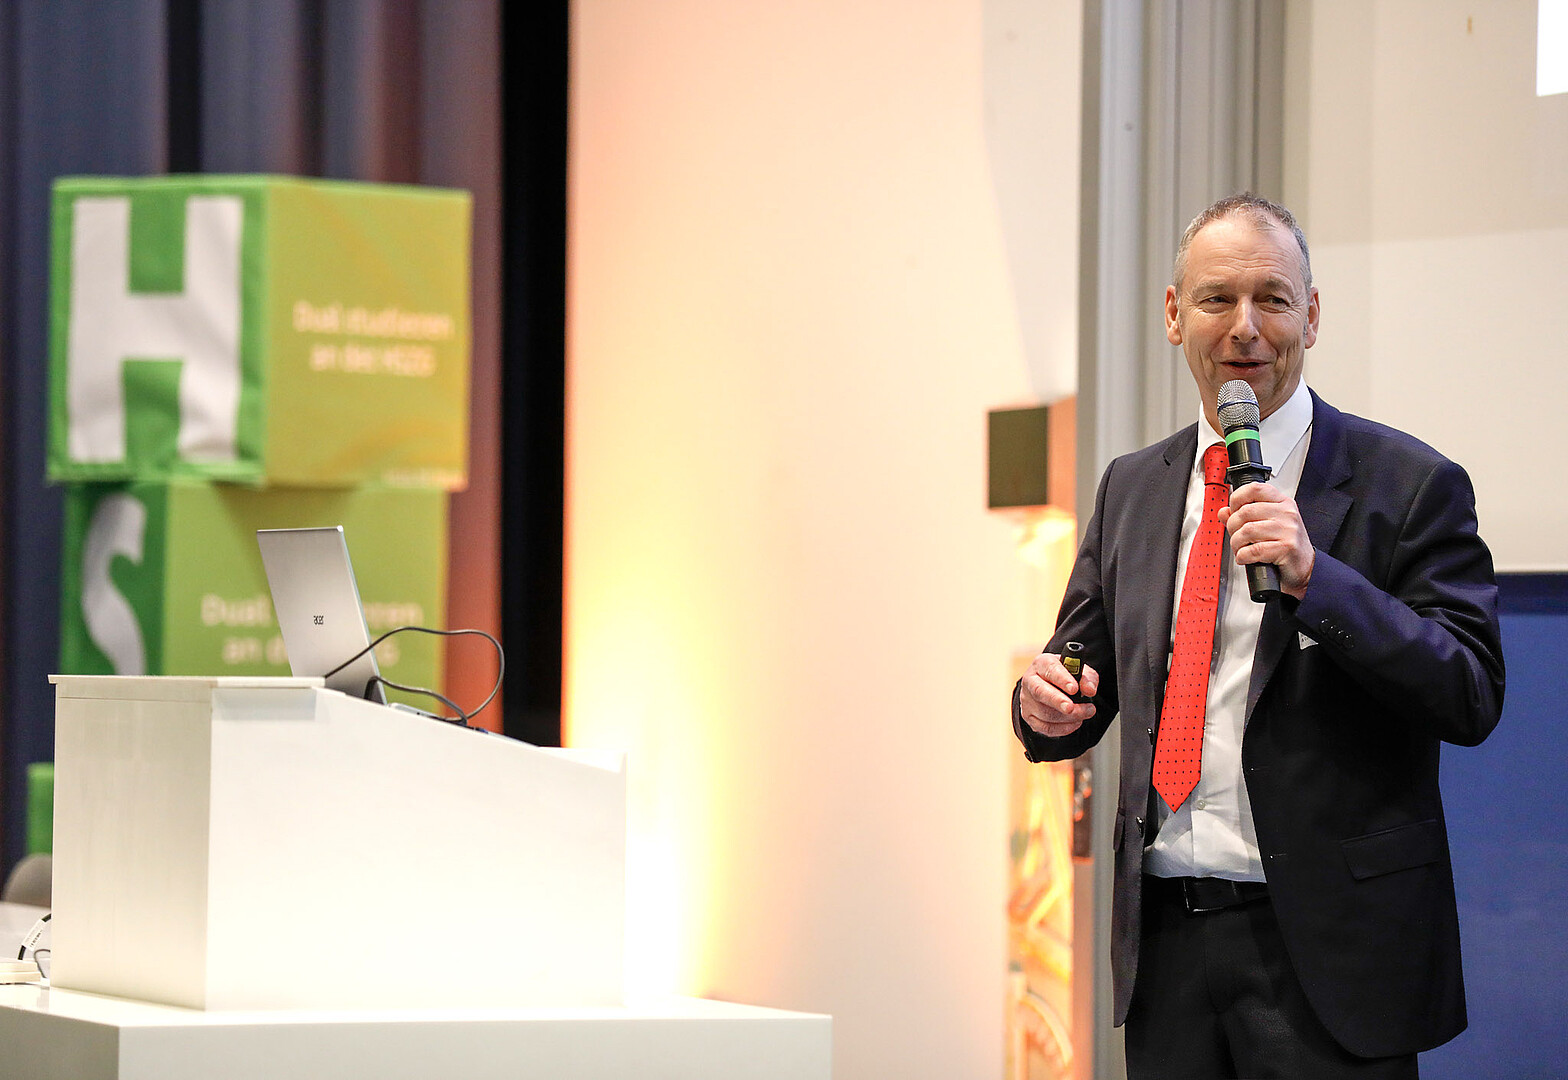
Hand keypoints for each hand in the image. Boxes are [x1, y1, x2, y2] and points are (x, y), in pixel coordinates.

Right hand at [1019, 651, 1099, 737]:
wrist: (1052, 685)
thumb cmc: (1066, 676)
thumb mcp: (1080, 671)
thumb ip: (1087, 678)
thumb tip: (1090, 690)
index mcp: (1042, 664)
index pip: (1050, 669)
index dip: (1062, 679)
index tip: (1074, 688)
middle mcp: (1030, 681)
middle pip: (1040, 692)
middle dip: (1057, 701)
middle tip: (1072, 708)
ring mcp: (1027, 700)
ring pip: (1045, 713)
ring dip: (1068, 717)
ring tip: (1086, 712)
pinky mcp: (1029, 716)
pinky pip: (1045, 727)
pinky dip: (1063, 728)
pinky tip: (1075, 722)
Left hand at [1217, 481, 1314, 598]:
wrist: (1305, 567)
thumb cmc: (1286, 545)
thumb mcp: (1267, 525)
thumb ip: (1244, 517)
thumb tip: (1223, 512)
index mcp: (1282, 502)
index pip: (1255, 488)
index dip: (1237, 498)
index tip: (1233, 510)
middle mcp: (1286, 513)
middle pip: (1245, 511)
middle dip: (1232, 527)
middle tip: (1236, 536)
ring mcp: (1288, 529)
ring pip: (1247, 530)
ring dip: (1236, 543)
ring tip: (1240, 549)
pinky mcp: (1286, 547)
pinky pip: (1254, 549)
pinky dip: (1243, 556)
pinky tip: (1245, 557)